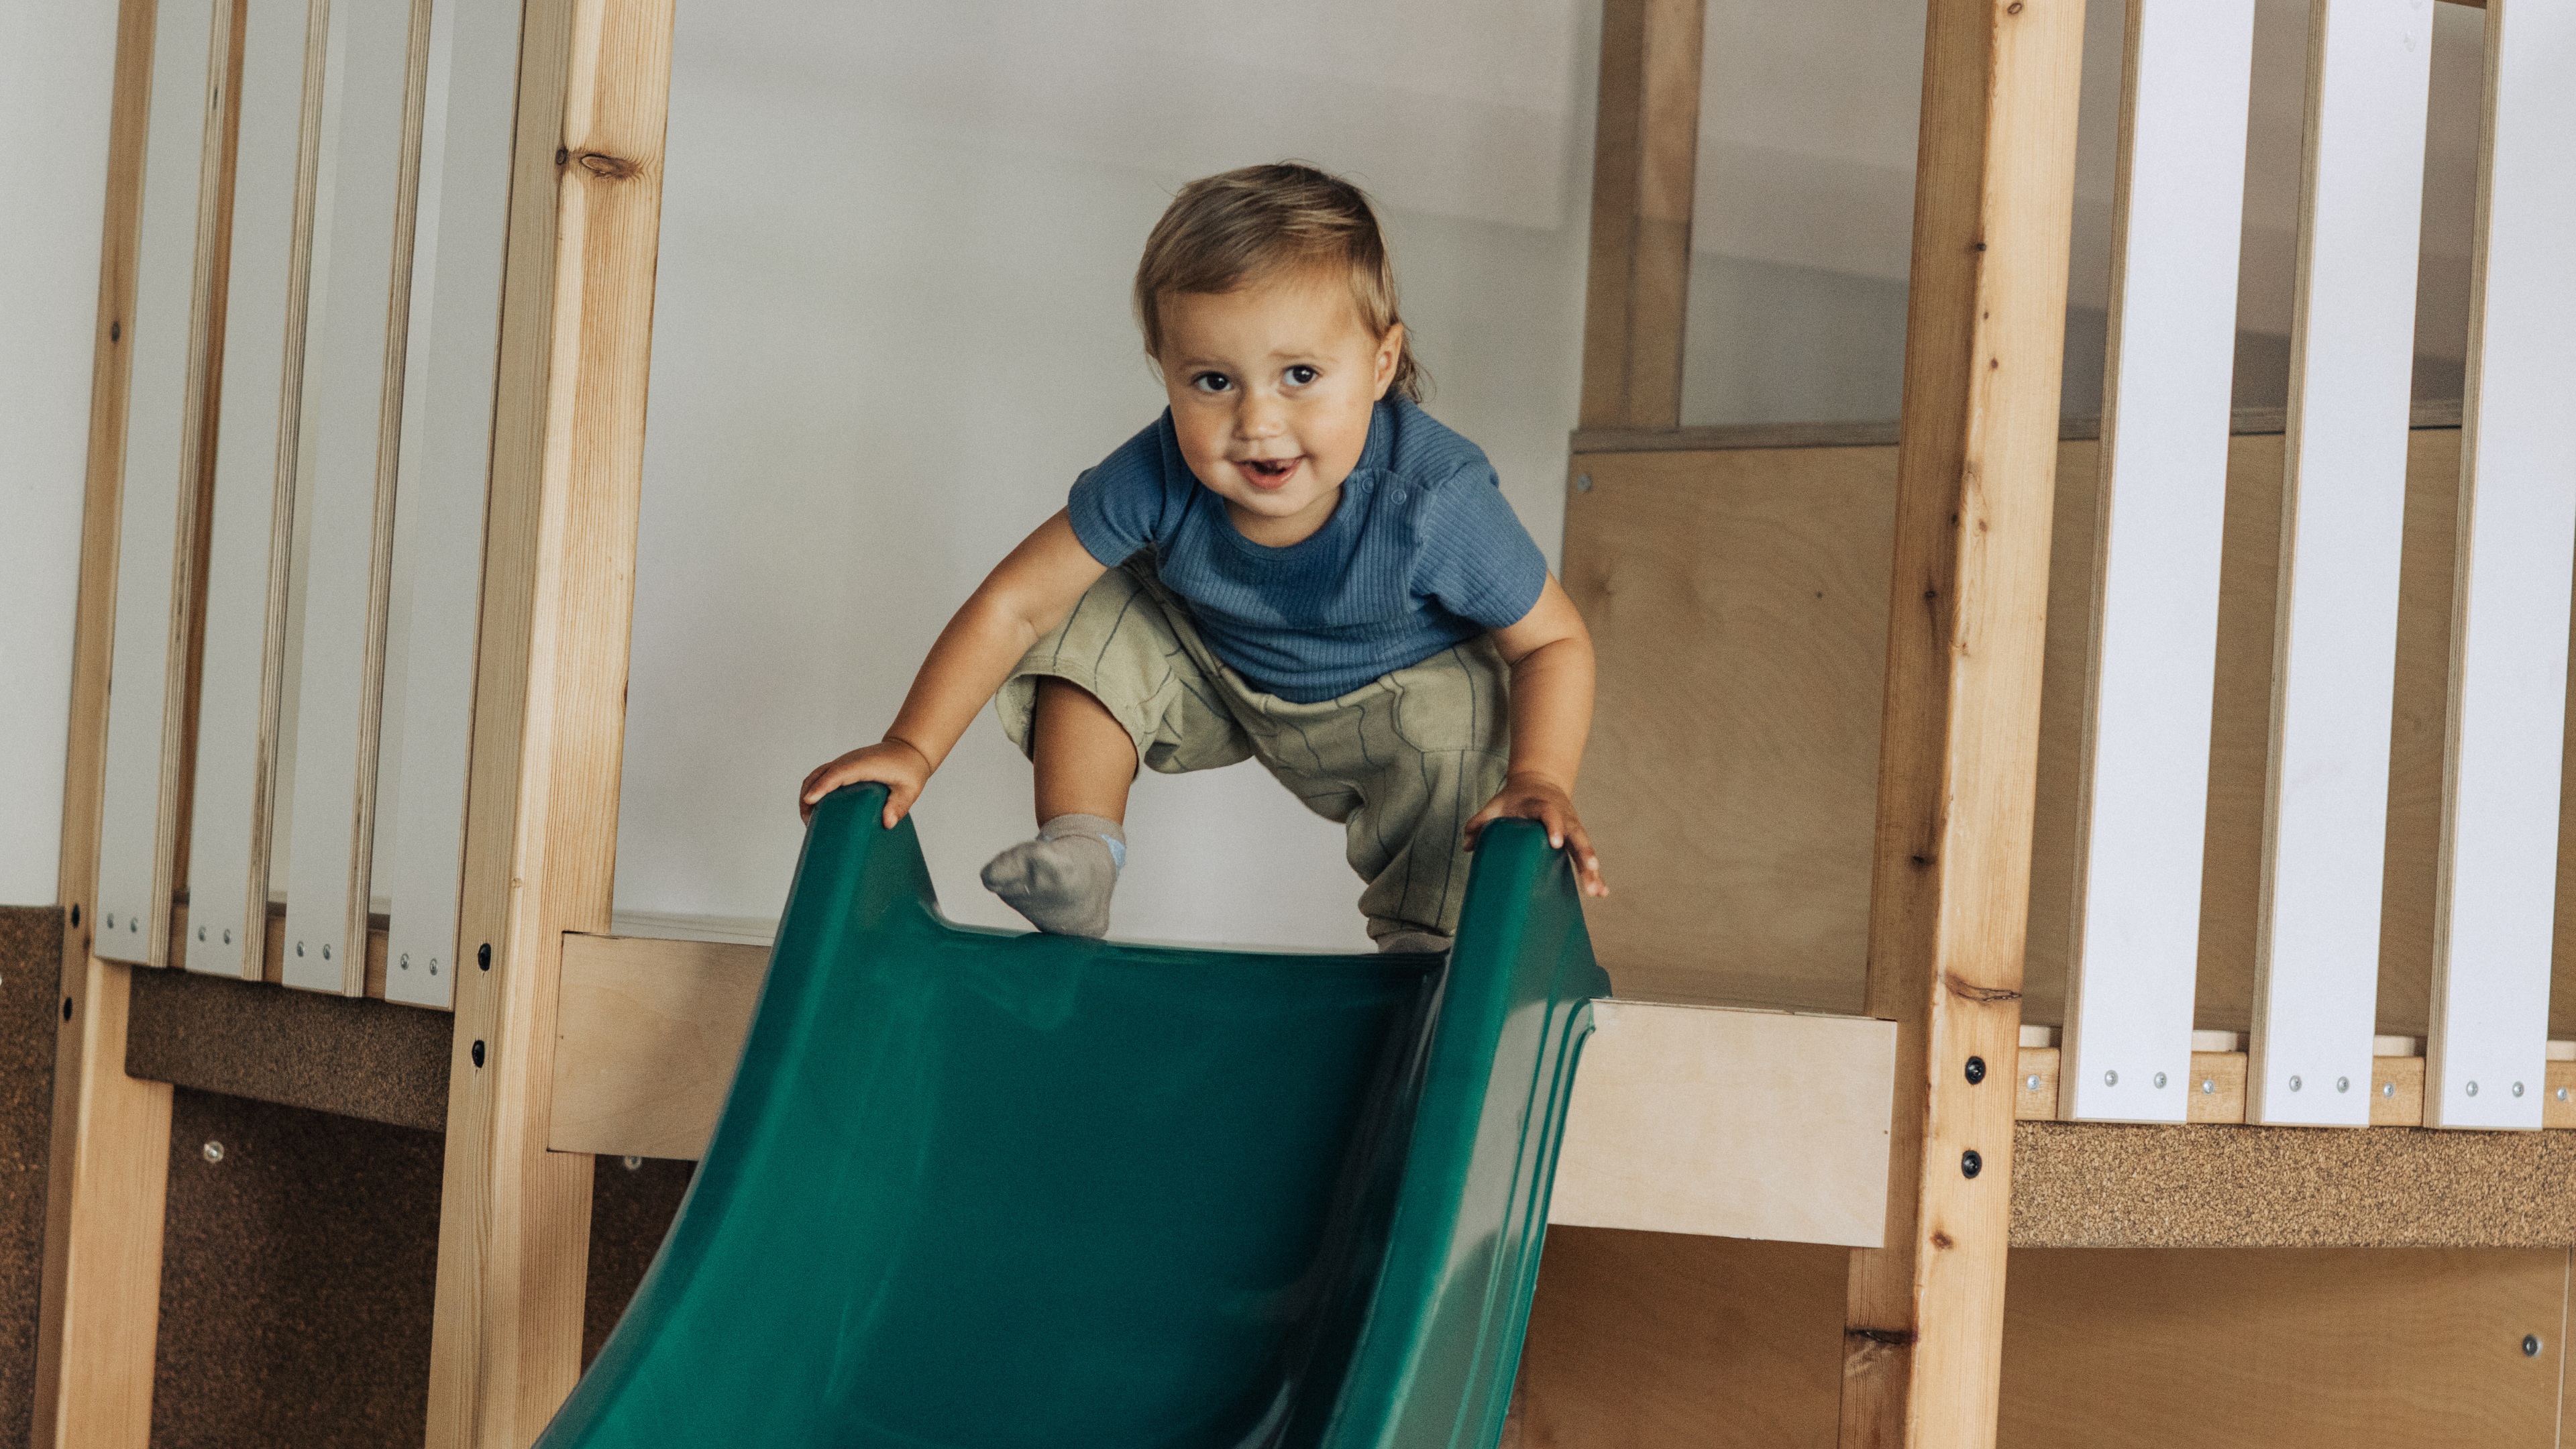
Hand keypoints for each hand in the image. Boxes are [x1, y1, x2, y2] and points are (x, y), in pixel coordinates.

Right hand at [799, 738, 933, 826]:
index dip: (821, 787)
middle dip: (807, 796)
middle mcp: (849, 761)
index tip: (809, 801)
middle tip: (808, 822)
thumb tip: (888, 823)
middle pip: (819, 775)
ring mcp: (844, 763)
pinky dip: (814, 789)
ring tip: (809, 819)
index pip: (837, 774)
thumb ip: (899, 805)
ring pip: (816, 775)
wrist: (908, 750)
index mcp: (862, 765)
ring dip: (807, 793)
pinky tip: (815, 808)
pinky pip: (822, 776)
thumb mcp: (909, 789)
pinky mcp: (843, 767)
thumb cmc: (909, 769)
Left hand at [1464, 772, 1606, 896]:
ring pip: (1584, 848)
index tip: (1555, 843)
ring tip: (1598, 891)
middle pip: (1576, 834)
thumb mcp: (1496, 804)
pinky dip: (1595, 874)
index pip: (1549, 814)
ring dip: (1592, 869)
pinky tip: (1602, 892)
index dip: (1553, 827)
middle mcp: (1562, 816)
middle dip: (1584, 853)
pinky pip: (1586, 856)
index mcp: (1542, 805)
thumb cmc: (1515, 798)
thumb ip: (1480, 822)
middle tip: (1590, 870)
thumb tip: (1466, 846)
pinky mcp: (1576, 839)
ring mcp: (1572, 828)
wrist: (1539, 782)